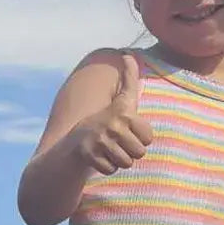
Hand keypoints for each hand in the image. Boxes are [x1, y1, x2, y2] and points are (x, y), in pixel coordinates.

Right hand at [73, 55, 152, 174]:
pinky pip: (111, 170)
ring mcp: (100, 140)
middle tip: (117, 143)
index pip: (149, 137)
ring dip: (119, 160)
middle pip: (139, 153)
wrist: (74, 140)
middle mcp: (112, 125)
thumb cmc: (106, 121)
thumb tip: (129, 54)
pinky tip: (99, 156)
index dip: (140, 138)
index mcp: (124, 112)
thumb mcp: (120, 101)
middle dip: (130, 152)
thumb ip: (130, 81)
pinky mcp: (89, 155)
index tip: (127, 131)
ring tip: (108, 149)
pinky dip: (106, 167)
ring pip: (126, 163)